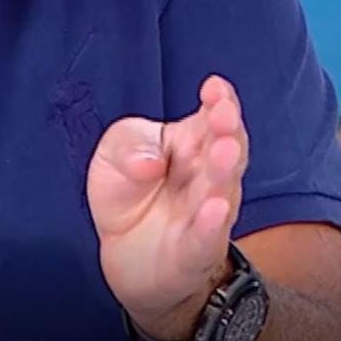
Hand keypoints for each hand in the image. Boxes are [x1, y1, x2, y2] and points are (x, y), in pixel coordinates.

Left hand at [85, 74, 248, 338]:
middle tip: (224, 113)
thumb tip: (148, 160)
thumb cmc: (127, 191)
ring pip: (221, 191)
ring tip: (225, 149)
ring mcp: (205, 215)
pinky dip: (210, 224)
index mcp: (190, 143)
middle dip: (227, 130)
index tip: (215, 87)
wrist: (124, 254)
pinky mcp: (194, 253)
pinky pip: (205, 238)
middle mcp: (206, 176)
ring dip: (224, 170)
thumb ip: (128, 144)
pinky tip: (213, 208)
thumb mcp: (113, 154)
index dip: (219, 101)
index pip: (210, 118)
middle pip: (225, 149)